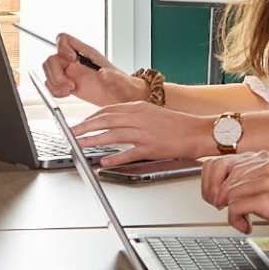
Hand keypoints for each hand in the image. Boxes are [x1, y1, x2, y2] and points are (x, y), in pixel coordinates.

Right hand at [39, 31, 129, 103]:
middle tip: (70, 85)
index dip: (62, 47)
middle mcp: (75, 61)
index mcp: (86, 53)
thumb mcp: (122, 82)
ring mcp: (70, 73)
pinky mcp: (67, 85)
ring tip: (68, 91)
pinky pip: (51, 84)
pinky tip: (67, 94)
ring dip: (55, 83)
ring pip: (49, 71)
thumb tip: (103, 74)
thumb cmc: (123, 87)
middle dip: (56, 73)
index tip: (71, 60)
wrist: (123, 99)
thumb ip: (113, 77)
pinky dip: (55, 91)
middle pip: (52, 58)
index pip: (64, 40)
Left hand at [73, 99, 217, 166]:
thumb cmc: (177, 125)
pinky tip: (105, 162)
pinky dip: (115, 158)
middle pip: (105, 120)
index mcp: (138, 108)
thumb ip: (132, 116)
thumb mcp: (151, 113)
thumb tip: (113, 122)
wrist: (198, 131)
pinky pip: (129, 153)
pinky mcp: (152, 147)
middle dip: (84, 126)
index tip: (78, 124)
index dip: (90, 117)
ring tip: (79, 145)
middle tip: (70, 133)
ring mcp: (145, 133)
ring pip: (112, 134)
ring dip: (93, 140)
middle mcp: (139, 118)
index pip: (107, 110)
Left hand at [206, 152, 268, 247]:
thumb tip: (230, 190)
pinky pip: (236, 206)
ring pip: (229, 192)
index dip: (217, 180)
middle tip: (228, 211)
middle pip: (226, 176)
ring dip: (231, 211)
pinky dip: (236, 220)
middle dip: (220, 196)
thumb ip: (258, 183)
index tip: (219, 196)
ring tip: (242, 220)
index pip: (229, 161)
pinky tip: (246, 226)